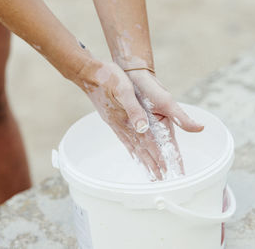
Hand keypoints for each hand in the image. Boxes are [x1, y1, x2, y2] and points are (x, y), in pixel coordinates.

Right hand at [73, 60, 202, 180]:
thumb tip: (143, 127)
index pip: (148, 143)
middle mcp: (122, 126)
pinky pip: (126, 141)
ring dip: (144, 161)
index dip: (158, 157)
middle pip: (142, 150)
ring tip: (151, 174)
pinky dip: (133, 151)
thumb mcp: (124, 90)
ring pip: (134, 148)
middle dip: (153, 166)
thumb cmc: (108, 78)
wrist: (88, 73)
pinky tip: (135, 154)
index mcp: (128, 120)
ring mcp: (117, 125)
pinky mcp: (113, 121)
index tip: (166, 171)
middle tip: (162, 180)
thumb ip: (134, 110)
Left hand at [126, 69, 203, 179]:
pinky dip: (141, 155)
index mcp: (166, 126)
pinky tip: (141, 162)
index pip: (173, 150)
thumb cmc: (151, 86)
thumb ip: (180, 116)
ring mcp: (146, 128)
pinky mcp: (135, 125)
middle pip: (162, 155)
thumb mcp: (166, 101)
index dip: (177, 165)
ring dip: (153, 166)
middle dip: (165, 170)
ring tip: (155, 181)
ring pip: (150, 152)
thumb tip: (200, 128)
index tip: (181, 180)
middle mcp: (157, 129)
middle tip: (166, 188)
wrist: (134, 74)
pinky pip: (138, 144)